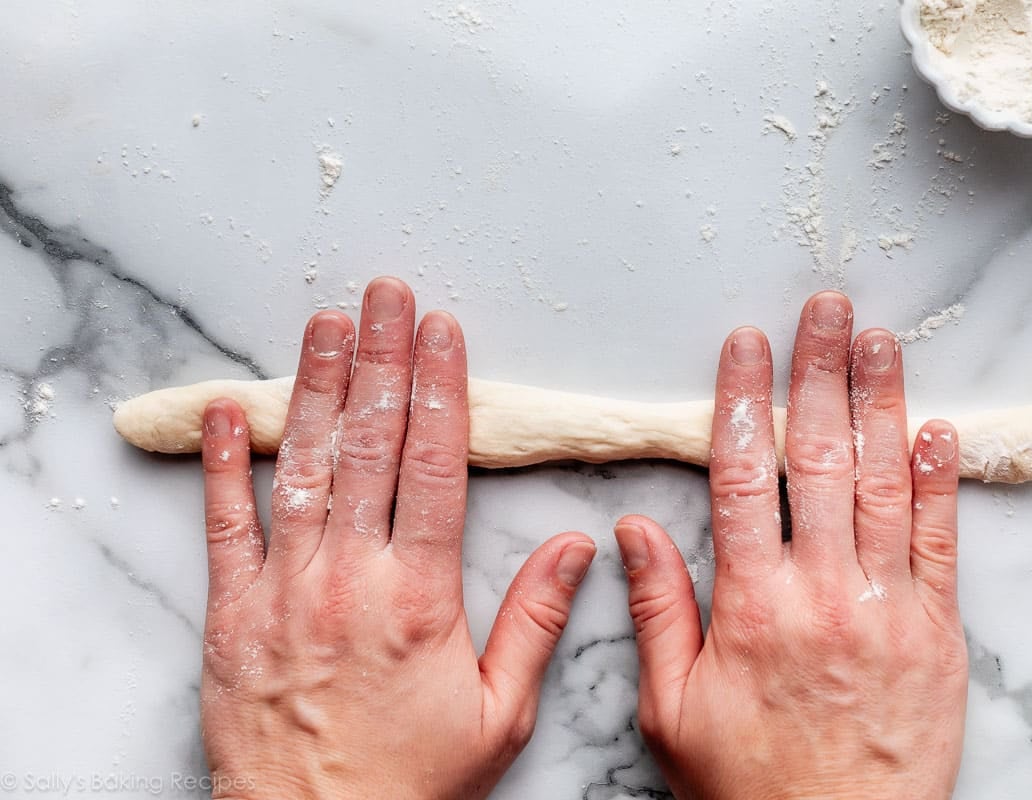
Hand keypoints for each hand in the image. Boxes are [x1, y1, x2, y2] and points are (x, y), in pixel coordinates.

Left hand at [198, 277, 595, 799]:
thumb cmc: (411, 780)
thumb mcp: (499, 711)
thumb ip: (536, 619)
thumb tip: (581, 546)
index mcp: (419, 596)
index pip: (434, 466)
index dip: (440, 389)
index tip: (443, 333)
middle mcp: (349, 578)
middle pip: (370, 445)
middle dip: (381, 359)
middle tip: (386, 294)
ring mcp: (283, 589)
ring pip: (304, 467)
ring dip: (316, 388)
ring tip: (327, 322)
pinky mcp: (231, 611)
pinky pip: (224, 524)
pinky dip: (224, 462)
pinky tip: (231, 407)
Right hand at [615, 291, 967, 798]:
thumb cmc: (747, 784)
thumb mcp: (672, 708)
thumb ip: (658, 610)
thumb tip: (633, 529)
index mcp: (751, 605)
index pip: (743, 476)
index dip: (743, 401)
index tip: (747, 345)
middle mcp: (821, 592)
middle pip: (818, 459)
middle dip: (820, 374)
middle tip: (825, 309)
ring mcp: (886, 607)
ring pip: (881, 484)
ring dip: (881, 403)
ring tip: (880, 340)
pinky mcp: (937, 632)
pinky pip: (939, 543)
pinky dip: (938, 481)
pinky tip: (936, 429)